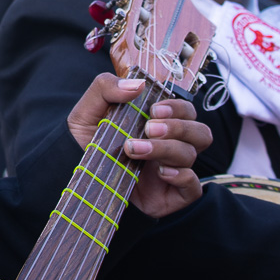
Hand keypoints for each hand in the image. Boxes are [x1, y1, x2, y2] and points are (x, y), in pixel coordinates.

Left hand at [66, 74, 210, 217]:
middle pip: (200, 132)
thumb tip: (138, 84)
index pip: (187, 111)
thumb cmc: (89, 141)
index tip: (154, 110)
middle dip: (177, 127)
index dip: (178, 108)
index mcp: (160, 124)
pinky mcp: (172, 195)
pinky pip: (194, 186)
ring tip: (135, 149)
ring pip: (191, 155)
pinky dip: (182, 177)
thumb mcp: (88, 110)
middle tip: (148, 128)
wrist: (79, 178)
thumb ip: (106, 88)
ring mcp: (174, 171)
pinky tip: (160, 173)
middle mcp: (172, 146)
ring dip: (167, 149)